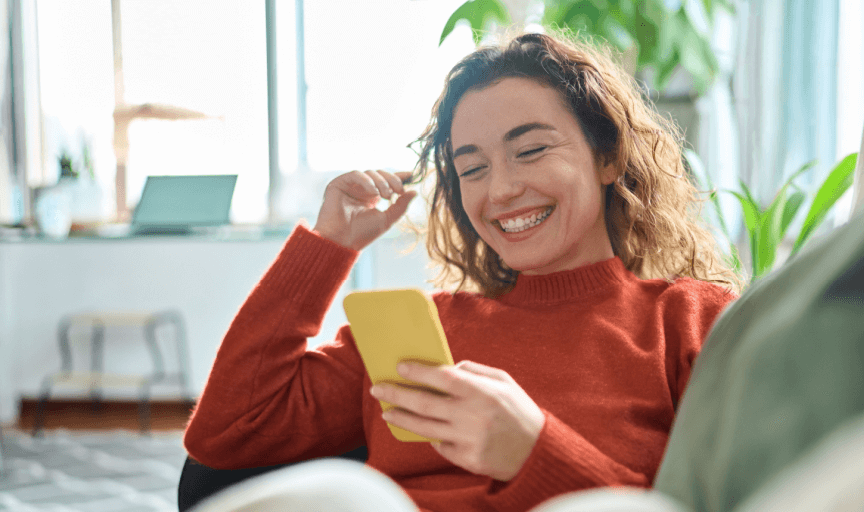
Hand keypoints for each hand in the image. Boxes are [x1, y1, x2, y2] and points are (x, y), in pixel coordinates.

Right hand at [313, 170, 417, 250]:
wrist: (342, 241)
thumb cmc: (362, 234)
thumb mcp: (387, 219)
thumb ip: (401, 206)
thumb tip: (415, 192)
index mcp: (372, 197)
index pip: (386, 181)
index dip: (399, 176)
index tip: (411, 175)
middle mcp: (361, 190)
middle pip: (380, 174)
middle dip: (392, 180)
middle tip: (399, 191)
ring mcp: (350, 186)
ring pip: (370, 173)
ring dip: (381, 182)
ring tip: (385, 196)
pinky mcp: (339, 184)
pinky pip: (355, 174)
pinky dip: (367, 181)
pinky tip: (373, 192)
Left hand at [370, 361, 545, 480]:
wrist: (538, 452)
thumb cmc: (520, 411)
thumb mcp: (504, 382)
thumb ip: (475, 371)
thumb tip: (447, 366)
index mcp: (481, 392)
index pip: (442, 377)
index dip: (418, 371)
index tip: (399, 366)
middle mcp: (472, 416)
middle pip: (424, 403)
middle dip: (397, 394)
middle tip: (378, 388)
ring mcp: (468, 440)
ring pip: (424, 427)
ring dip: (401, 418)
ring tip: (387, 412)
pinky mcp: (466, 459)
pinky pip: (440, 446)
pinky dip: (431, 436)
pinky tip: (424, 429)